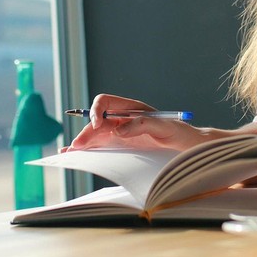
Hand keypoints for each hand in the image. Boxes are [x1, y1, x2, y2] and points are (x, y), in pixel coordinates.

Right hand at [64, 93, 207, 151]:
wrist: (188, 146)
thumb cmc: (179, 132)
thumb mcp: (164, 126)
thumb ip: (142, 125)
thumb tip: (118, 130)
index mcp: (131, 108)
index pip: (105, 102)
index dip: (97, 111)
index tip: (98, 124)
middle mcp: (122, 119)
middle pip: (96, 120)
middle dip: (86, 131)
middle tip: (78, 145)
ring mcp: (120, 133)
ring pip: (95, 134)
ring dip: (83, 141)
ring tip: (69, 151)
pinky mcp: (121, 146)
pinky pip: (101, 145)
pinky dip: (88, 148)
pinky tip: (76, 153)